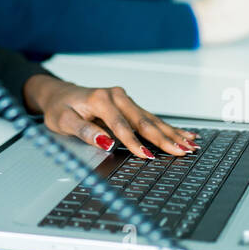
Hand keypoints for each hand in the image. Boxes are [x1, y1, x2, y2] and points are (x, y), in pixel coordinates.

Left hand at [23, 75, 197, 158]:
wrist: (59, 94)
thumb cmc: (60, 108)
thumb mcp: (63, 121)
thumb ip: (84, 131)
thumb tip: (106, 142)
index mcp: (100, 99)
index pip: (120, 125)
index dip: (134, 142)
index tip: (147, 155)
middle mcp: (116, 96)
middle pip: (143, 121)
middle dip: (164, 138)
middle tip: (182, 151)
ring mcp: (124, 99)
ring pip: (151, 119)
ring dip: (171, 133)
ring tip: (190, 144)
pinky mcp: (129, 105)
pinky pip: (150, 118)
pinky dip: (167, 128)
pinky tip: (184, 133)